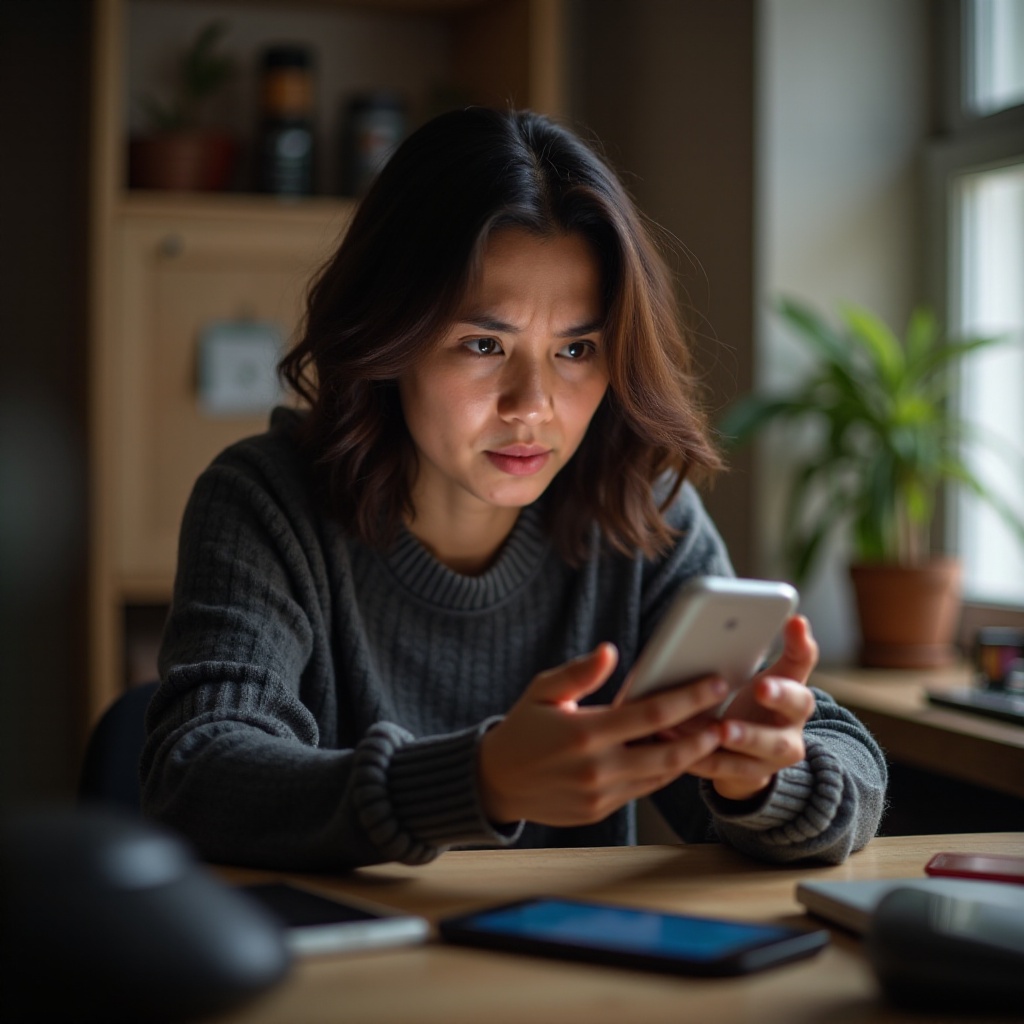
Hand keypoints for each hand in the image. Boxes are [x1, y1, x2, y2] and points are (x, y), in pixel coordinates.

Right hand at [478, 643, 726, 825]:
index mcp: (584, 733)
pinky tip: (674, 755)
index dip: (688, 698)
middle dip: (702, 736)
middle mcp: (596, 768)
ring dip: (687, 758)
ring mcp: (599, 794)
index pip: (650, 715)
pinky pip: (642, 790)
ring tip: (709, 736)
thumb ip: (579, 672)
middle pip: (667, 753)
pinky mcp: (599, 811)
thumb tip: (610, 651)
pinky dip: (662, 773)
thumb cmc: (522, 728)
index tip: (714, 684)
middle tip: (725, 718)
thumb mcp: (543, 691)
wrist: (496, 781)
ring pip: (660, 777)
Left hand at [687, 615, 818, 801]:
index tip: (793, 621)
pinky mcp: (754, 775)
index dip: (801, 642)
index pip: (802, 659)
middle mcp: (793, 719)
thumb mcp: (753, 676)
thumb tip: (715, 617)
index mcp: (792, 685)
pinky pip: (729, 768)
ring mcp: (779, 751)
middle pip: (798, 704)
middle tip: (761, 686)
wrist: (748, 759)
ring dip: (744, 736)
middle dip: (781, 695)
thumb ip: (745, 651)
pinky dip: (704, 758)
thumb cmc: (749, 705)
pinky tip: (682, 745)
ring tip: (721, 729)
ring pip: (768, 745)